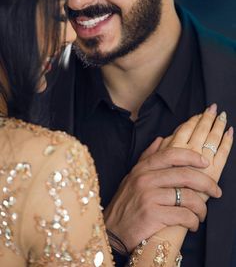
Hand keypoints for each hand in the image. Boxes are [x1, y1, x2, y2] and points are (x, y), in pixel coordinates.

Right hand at [104, 105, 229, 251]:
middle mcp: (145, 179)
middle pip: (185, 175)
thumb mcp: (132, 176)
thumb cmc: (126, 203)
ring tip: (201, 214)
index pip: (171, 154)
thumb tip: (161, 139)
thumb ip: (147, 157)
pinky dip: (193, 221)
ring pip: (187, 196)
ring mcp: (148, 196)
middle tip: (216, 191)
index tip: (205, 162)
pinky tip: (192, 224)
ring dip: (201, 207)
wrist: (111, 229)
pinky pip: (183, 215)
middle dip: (206, 183)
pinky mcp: (152, 215)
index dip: (192, 156)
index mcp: (143, 168)